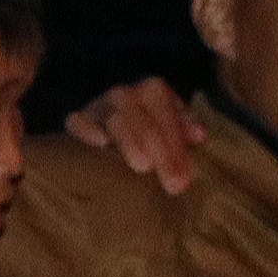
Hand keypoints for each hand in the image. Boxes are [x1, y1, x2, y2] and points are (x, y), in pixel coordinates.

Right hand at [64, 78, 201, 192]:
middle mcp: (127, 93)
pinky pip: (78, 121)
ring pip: (117, 120)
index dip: (179, 145)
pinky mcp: (78, 119)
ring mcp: (100, 105)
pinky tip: (101, 143)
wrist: (109, 129)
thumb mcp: (171, 127)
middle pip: (147, 123)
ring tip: (144, 166)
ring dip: (132, 142)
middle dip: (164, 154)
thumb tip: (200, 135)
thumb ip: (184, 129)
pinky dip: (88, 129)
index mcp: (154, 91)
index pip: (168, 116)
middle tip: (174, 186)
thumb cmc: (148, 133)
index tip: (187, 177)